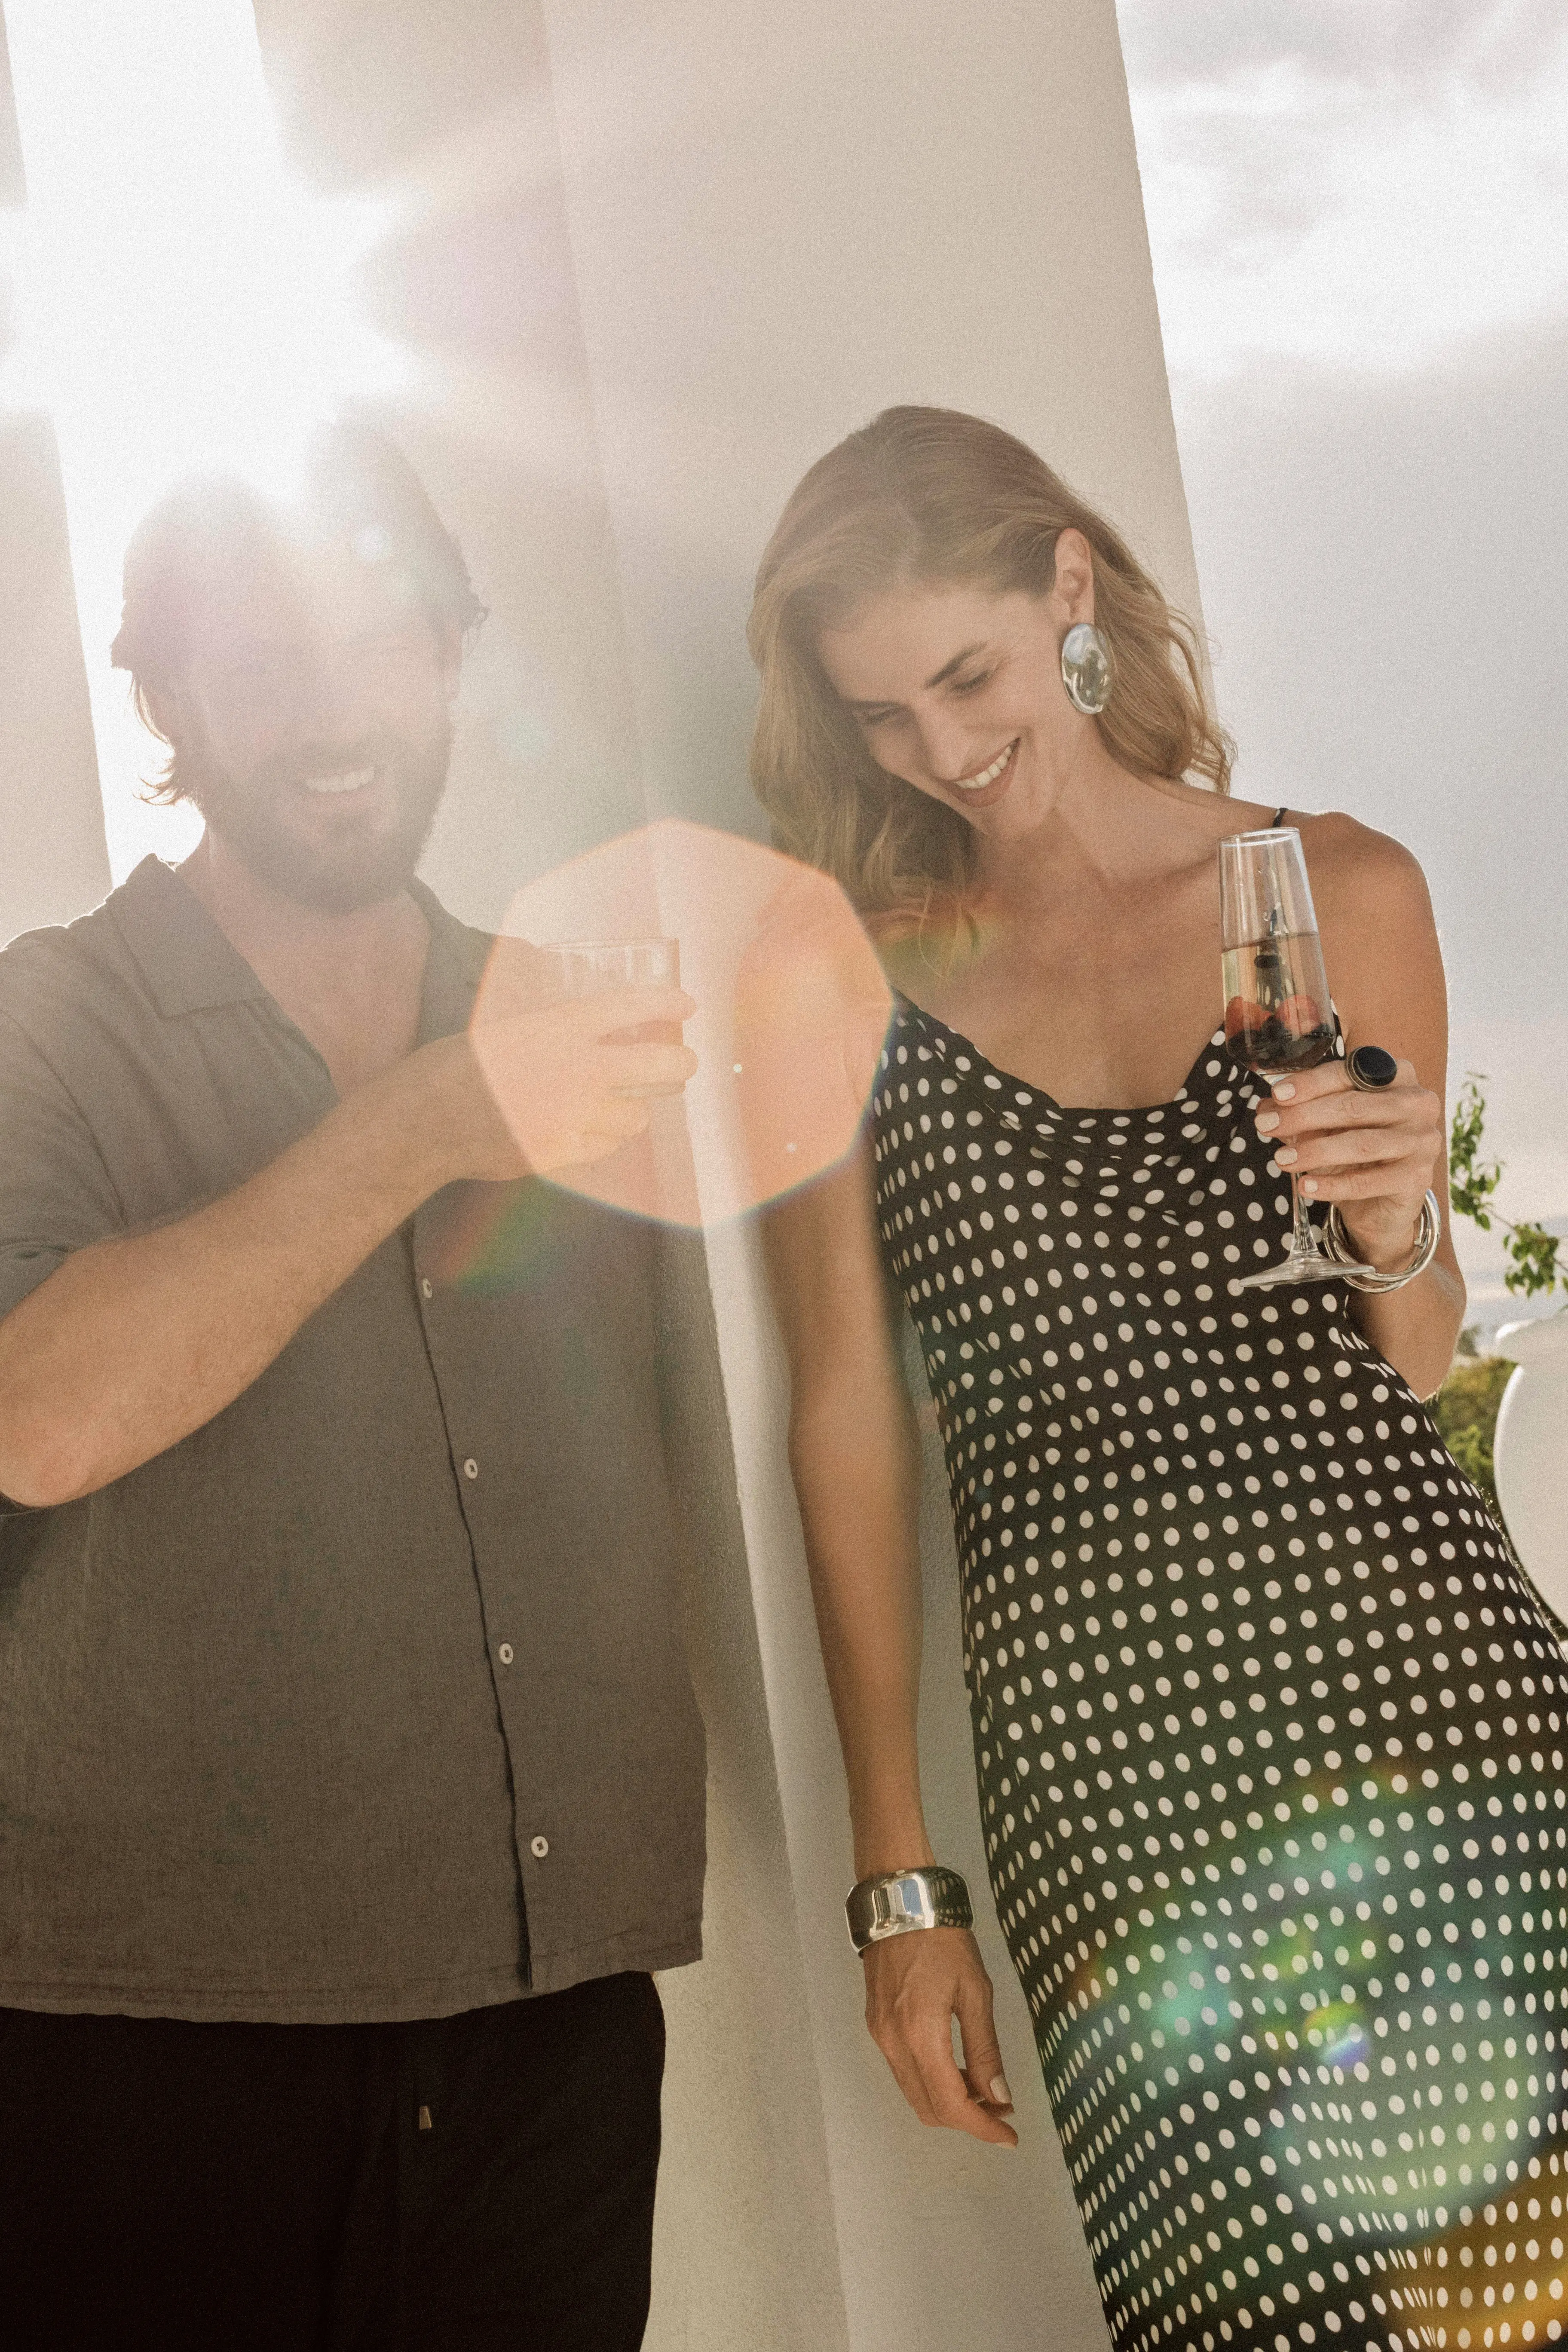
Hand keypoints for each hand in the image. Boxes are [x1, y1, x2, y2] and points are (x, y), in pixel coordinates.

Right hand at [415, 980, 696, 1184]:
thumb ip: (549, 1029)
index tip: (687, 1005)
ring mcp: (574, 1117)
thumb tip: (580, 1027)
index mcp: (559, 1028)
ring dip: (635, 1107)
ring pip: (635, 1116)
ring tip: (626, 1103)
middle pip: (657, 1066)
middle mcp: (577, 1070)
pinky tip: (591, 1130)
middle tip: (684, 1063)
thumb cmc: (455, 1066)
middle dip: (680, 1064)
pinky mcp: (564, 1153)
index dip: (665, 1004)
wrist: (427, 1122)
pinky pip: (605, 1146)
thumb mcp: (503, 1028)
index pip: (630, 1007)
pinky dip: (605, 1138)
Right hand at [862, 1927, 1018, 2147]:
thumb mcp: (976, 1991)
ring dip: (949, 2103)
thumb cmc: (942, 1940)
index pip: (952, 2104)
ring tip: (983, 2088)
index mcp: (921, 2036)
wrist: (899, 1905)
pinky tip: (955, 2068)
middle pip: (930, 2109)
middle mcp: (894, 2045)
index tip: (1009, 2136)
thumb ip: (985, 2049)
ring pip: (914, 2094)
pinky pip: (904, 2073)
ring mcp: (881, 2037)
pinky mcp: (876, 2027)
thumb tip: (999, 2096)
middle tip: (1001, 2109)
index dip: (983, 2128)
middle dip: (968, 2119)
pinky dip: (931, 2082)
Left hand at [1254, 1055, 1441, 1268]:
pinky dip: (1332, 1185)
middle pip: (1354, 1106)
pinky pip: (1368, 1181)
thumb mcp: (1324, 1125)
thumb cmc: (1354, 1151)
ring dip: (1314, 1151)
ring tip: (1281, 1159)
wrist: (1382, 1202)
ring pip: (1361, 1143)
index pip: (1351, 1072)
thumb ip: (1298, 1110)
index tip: (1277, 1095)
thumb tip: (1267, 1106)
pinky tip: (1305, 1186)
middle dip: (1304, 1116)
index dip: (1311, 1083)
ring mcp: (1423, 1141)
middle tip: (1266, 1127)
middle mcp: (1418, 1103)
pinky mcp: (1418, 1178)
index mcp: (1397, 1075)